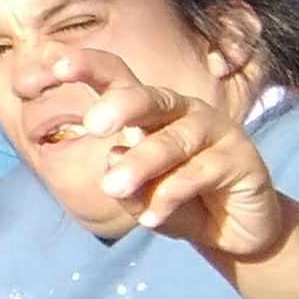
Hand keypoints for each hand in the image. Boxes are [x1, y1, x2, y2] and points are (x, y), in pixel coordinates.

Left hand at [33, 48, 290, 255]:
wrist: (234, 231)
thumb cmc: (177, 202)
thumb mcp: (139, 197)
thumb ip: (123, 180)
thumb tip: (114, 157)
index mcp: (148, 111)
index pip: (118, 78)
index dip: (90, 68)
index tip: (57, 68)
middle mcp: (180, 111)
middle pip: (150, 97)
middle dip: (120, 106)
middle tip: (93, 126)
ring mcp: (214, 130)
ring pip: (171, 140)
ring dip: (140, 165)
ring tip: (112, 189)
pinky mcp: (242, 156)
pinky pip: (199, 172)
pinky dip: (171, 196)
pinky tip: (152, 219)